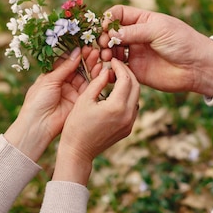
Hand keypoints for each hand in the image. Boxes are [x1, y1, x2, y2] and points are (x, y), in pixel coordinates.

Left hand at [4, 46, 100, 161]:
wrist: (39, 125)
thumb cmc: (37, 101)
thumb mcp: (49, 80)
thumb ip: (64, 67)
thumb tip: (76, 51)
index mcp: (52, 76)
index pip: (66, 62)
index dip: (75, 54)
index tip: (84, 45)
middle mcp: (63, 83)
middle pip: (77, 68)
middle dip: (86, 59)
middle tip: (94, 50)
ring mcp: (72, 92)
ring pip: (85, 76)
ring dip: (92, 66)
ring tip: (99, 56)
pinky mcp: (80, 100)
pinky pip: (89, 87)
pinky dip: (95, 78)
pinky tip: (100, 69)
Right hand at [53, 58, 139, 184]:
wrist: (78, 151)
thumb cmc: (76, 125)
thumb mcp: (84, 100)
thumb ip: (97, 82)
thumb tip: (106, 70)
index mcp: (117, 107)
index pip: (125, 79)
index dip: (120, 66)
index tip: (112, 61)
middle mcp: (128, 115)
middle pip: (136, 86)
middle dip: (127, 73)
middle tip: (116, 66)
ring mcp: (130, 123)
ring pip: (136, 96)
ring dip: (129, 84)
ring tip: (115, 77)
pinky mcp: (128, 129)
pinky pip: (133, 107)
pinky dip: (128, 96)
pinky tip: (116, 92)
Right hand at [98, 5, 212, 96]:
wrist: (197, 67)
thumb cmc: (182, 42)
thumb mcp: (158, 30)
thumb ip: (134, 32)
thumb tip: (110, 34)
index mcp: (143, 20)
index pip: (118, 14)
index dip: (108, 19)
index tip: (105, 28)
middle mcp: (136, 36)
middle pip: (111, 33)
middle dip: (103, 37)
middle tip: (104, 45)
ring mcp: (135, 53)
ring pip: (112, 50)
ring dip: (105, 53)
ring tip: (107, 57)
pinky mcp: (136, 71)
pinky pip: (118, 69)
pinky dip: (110, 69)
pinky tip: (109, 70)